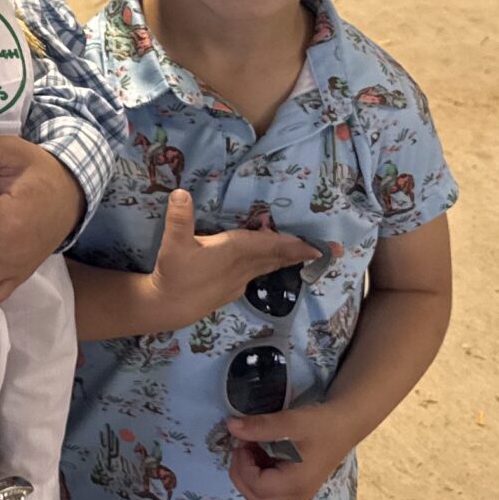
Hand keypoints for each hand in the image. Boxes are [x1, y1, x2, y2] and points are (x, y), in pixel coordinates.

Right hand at [149, 191, 323, 329]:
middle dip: (301, 251)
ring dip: (288, 257)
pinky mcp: (232, 288)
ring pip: (269, 265)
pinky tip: (270, 261)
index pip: (270, 245)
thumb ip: (179, 218)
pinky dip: (270, 264)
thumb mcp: (173, 244)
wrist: (169, 307)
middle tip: (329, 251)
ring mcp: (239, 280)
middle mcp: (242, 266)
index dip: (294, 244)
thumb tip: (181, 192)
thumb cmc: (174, 274)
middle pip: (277, 256)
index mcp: (234, 251)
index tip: (319, 248)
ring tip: (306, 252)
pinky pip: (259, 272)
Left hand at [223, 400, 365, 499]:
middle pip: (255, 496)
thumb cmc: (322, 423)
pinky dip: (258, 472)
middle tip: (242, 445)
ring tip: (252, 446)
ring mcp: (297, 492)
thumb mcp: (291, 421)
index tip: (242, 441)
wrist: (346, 423)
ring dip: (248, 472)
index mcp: (296, 484)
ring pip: (260, 494)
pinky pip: (269, 487)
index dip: (242, 465)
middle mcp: (296, 494)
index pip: (256, 487)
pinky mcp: (296, 485)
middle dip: (241, 471)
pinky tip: (261, 451)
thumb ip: (260, 426)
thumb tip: (231, 427)